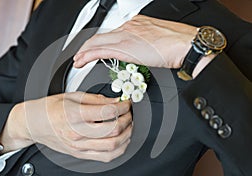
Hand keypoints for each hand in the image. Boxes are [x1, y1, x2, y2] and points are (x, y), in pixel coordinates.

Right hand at [0, 92, 132, 162]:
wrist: (35, 123)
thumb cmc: (51, 108)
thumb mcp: (72, 96)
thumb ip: (96, 99)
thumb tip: (115, 101)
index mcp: (75, 115)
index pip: (108, 112)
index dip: (123, 106)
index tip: (126, 102)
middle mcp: (77, 133)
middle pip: (113, 130)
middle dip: (127, 120)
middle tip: (128, 113)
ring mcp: (79, 146)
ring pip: (112, 146)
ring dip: (126, 135)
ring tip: (127, 126)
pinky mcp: (80, 154)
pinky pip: (105, 157)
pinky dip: (119, 149)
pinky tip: (121, 140)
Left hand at [73, 15, 197, 68]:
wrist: (185, 45)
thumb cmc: (178, 43)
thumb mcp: (158, 39)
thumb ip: (146, 44)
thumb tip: (144, 52)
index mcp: (137, 25)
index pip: (113, 33)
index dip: (102, 42)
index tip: (98, 48)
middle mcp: (128, 28)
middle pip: (101, 36)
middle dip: (88, 46)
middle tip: (81, 54)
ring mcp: (125, 37)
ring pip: (96, 42)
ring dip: (84, 52)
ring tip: (78, 60)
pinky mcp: (124, 48)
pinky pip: (100, 51)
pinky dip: (88, 56)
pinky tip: (82, 61)